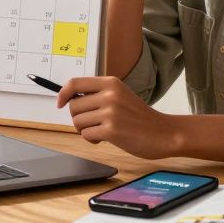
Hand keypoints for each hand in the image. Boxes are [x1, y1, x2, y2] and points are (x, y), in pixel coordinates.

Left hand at [57, 76, 180, 159]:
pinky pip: (86, 135)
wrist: (164, 133)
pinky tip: (105, 139)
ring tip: (103, 131)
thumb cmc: (140, 117)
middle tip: (93, 123)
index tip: (60, 103)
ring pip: (78, 122)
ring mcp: (110, 112)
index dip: (63, 93)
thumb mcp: (120, 96)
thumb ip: (99, 95)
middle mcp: (109, 94)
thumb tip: (69, 99)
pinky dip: (92, 140)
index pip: (75, 83)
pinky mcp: (111, 130)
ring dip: (86, 130)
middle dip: (78, 118)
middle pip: (73, 106)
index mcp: (111, 83)